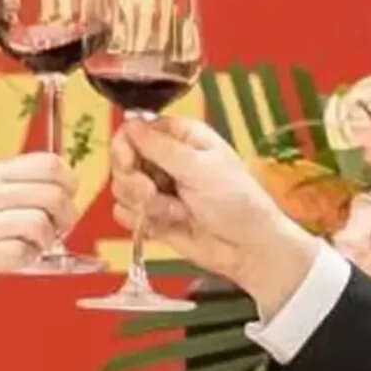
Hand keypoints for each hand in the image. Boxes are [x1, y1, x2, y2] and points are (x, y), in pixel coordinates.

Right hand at [0, 152, 77, 315]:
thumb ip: (14, 185)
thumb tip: (61, 189)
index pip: (47, 164)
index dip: (68, 182)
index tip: (66, 196)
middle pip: (51, 194)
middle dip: (66, 215)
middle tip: (58, 227)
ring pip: (39, 223)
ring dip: (47, 239)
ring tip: (36, 244)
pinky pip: (23, 253)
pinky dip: (30, 258)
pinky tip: (20, 258)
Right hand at [108, 116, 315, 314]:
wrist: (248, 248)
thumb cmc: (235, 200)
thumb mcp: (199, 168)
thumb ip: (160, 147)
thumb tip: (129, 122)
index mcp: (181, 138)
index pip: (135, 130)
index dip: (125, 145)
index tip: (129, 162)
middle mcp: (165, 160)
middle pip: (122, 160)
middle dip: (134, 181)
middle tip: (154, 193)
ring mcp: (158, 189)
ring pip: (122, 188)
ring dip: (145, 204)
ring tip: (177, 212)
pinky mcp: (153, 216)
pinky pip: (125, 214)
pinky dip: (141, 222)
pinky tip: (166, 226)